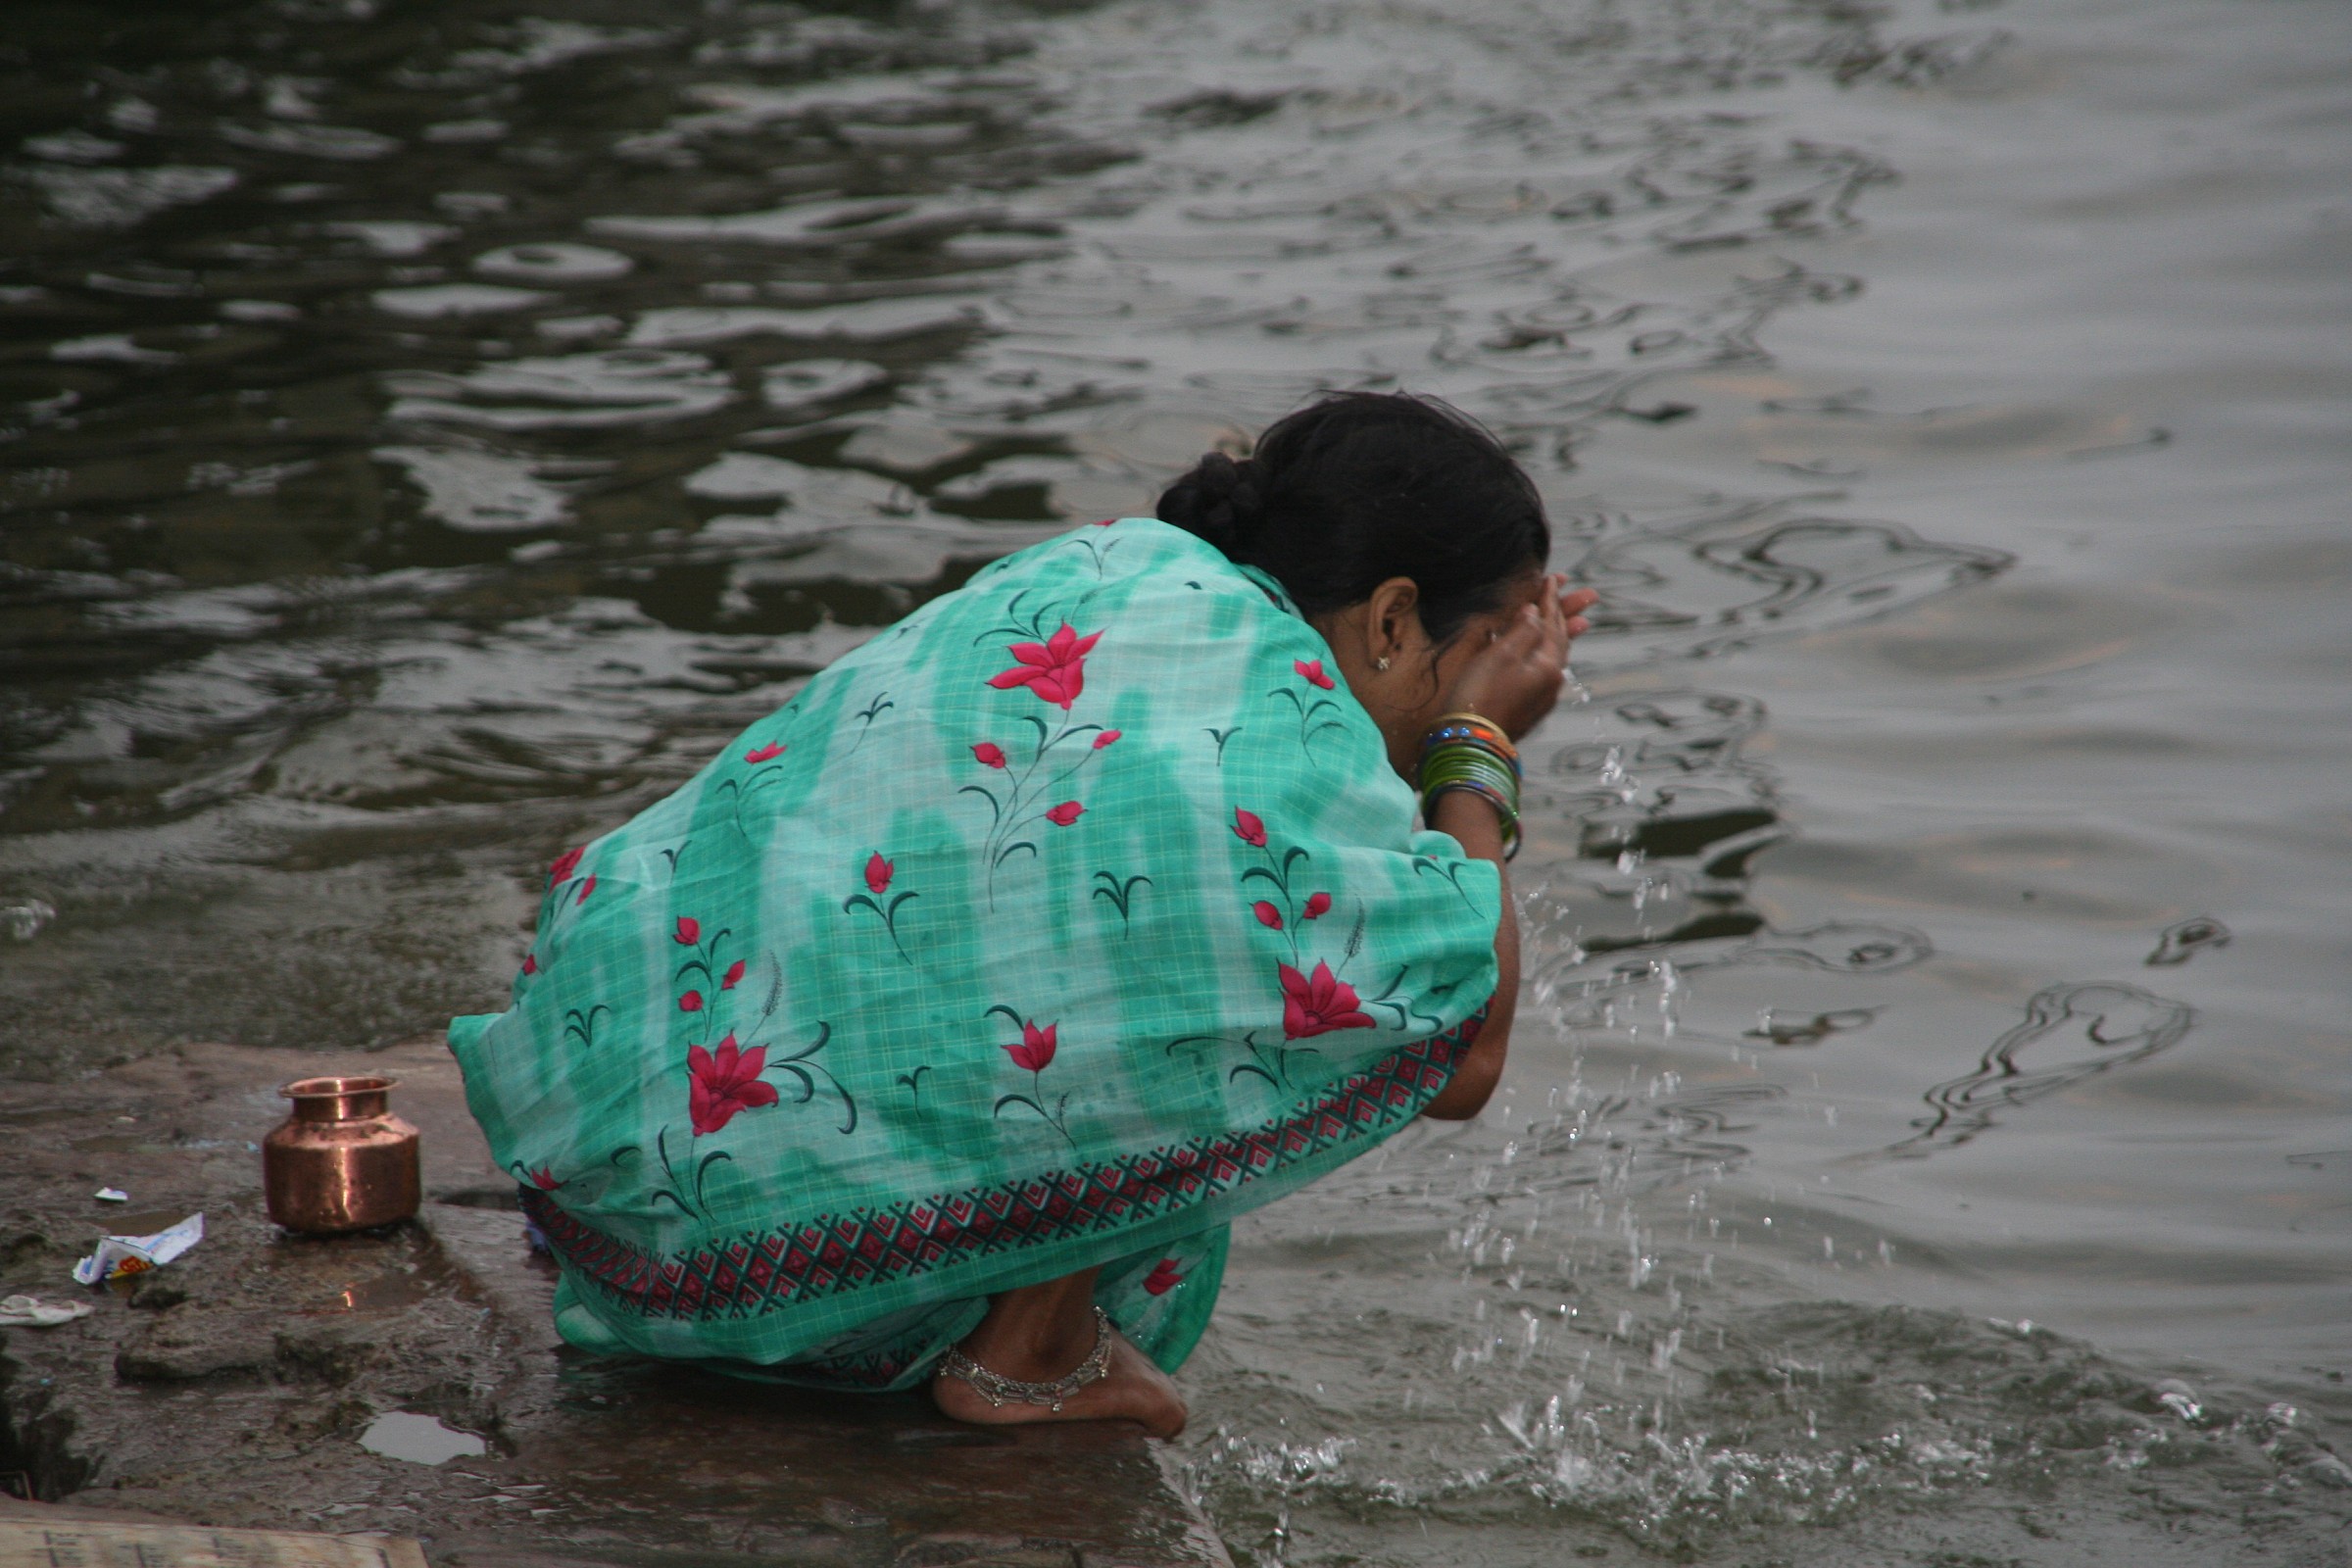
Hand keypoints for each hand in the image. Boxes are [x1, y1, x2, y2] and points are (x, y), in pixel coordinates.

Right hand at [1439, 575, 1598, 740]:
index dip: (1550, 598)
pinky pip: (1542, 672)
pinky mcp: (1527, 710)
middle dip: (1566, 615)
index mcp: (1549, 665)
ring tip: (1575, 622)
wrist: (1469, 742)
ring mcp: (1541, 698)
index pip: (1552, 622)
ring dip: (1561, 635)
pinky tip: (1543, 658)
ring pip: (1555, 658)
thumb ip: (1523, 629)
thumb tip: (1536, 611)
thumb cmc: (1480, 695)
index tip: (1552, 577)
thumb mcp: (1501, 654)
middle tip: (1581, 594)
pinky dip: (1545, 655)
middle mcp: (1551, 682)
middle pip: (1562, 640)